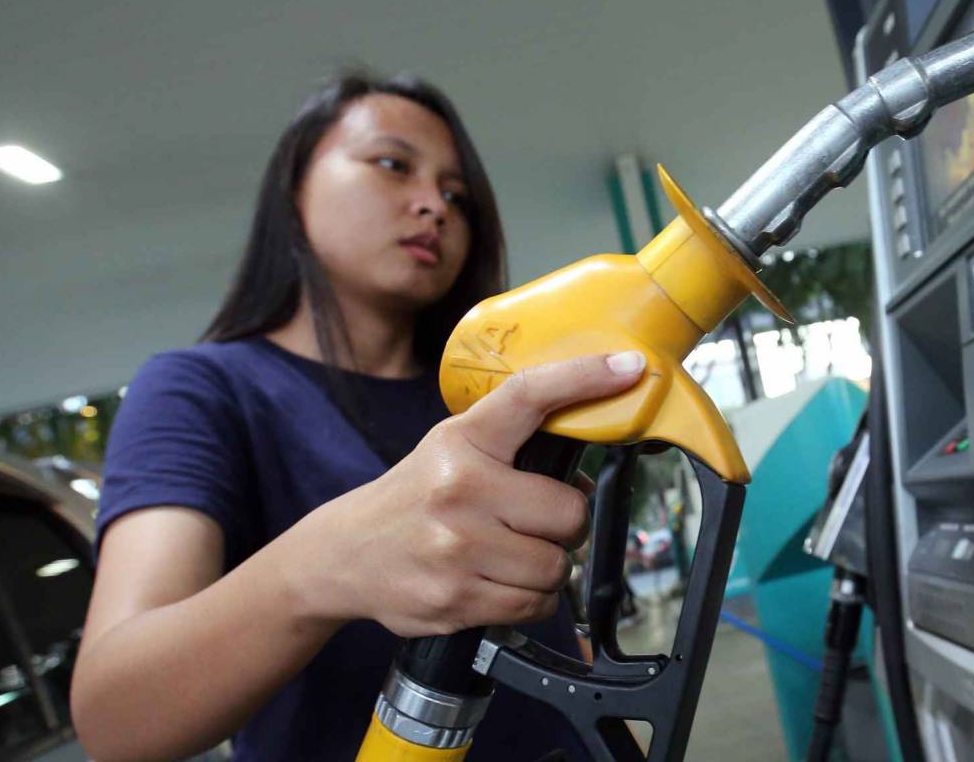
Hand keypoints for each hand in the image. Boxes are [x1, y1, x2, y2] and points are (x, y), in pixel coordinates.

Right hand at [282, 351, 644, 636]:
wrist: (343, 555)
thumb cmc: (414, 498)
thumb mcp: (451, 452)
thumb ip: (512, 451)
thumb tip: (585, 474)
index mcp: (462, 442)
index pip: (530, 396)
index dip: (585, 377)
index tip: (630, 368)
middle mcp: (459, 490)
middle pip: (568, 512)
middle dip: (563, 523)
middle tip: (534, 522)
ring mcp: (456, 548)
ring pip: (555, 565)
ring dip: (547, 566)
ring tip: (510, 555)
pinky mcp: (456, 599)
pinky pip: (534, 605)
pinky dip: (531, 599)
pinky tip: (500, 581)